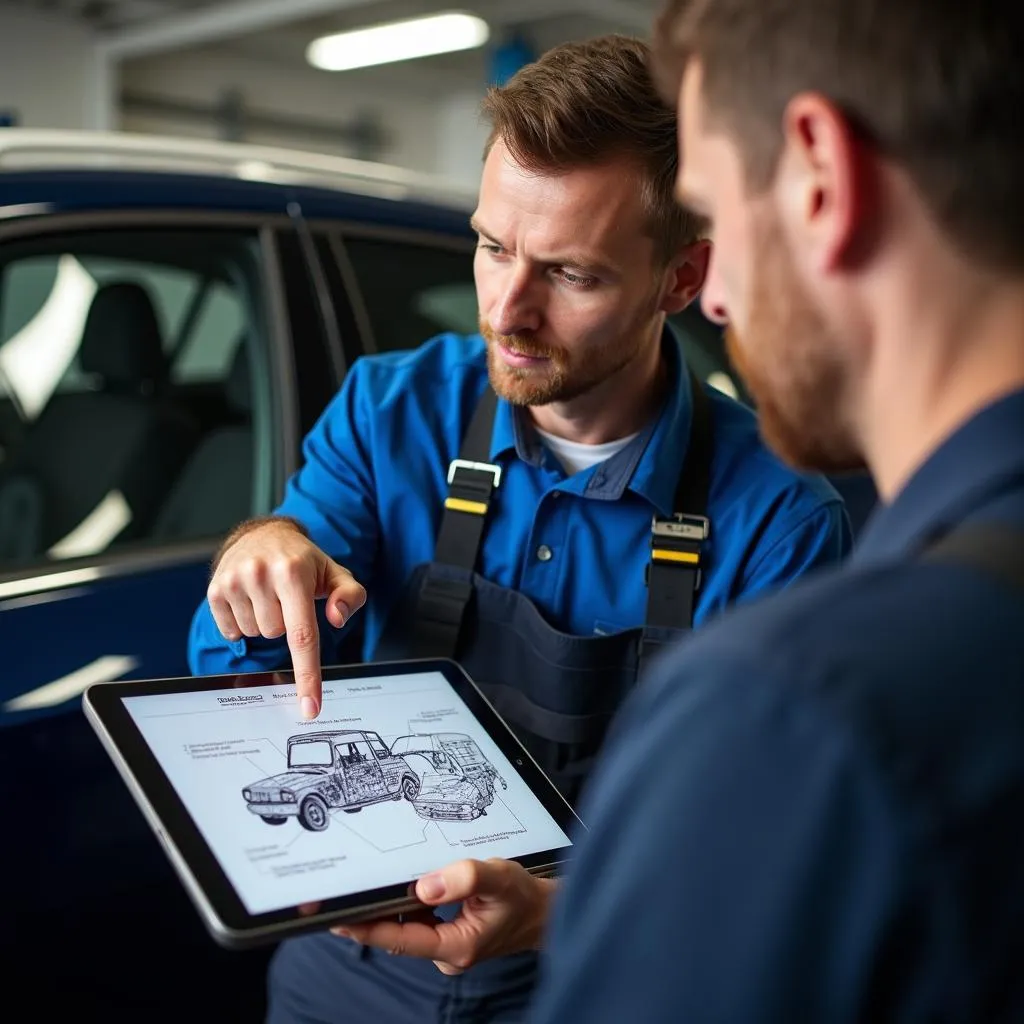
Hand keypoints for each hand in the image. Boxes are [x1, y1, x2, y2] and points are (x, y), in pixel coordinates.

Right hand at [207, 518, 365, 717]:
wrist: (263, 535)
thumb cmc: (303, 561)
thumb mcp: (335, 574)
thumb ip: (349, 596)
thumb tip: (337, 619)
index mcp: (293, 572)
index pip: (302, 635)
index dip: (307, 675)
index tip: (309, 707)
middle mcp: (261, 574)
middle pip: (277, 636)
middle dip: (285, 623)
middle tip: (286, 598)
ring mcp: (234, 581)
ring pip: (255, 635)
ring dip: (264, 622)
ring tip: (268, 595)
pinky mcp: (215, 589)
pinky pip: (232, 632)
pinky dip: (244, 623)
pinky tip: (250, 599)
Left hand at [332, 859, 556, 973]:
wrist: (543, 912)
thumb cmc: (523, 896)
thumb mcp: (499, 877)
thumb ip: (464, 878)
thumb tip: (423, 886)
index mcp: (457, 946)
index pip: (401, 938)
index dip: (367, 928)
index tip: (338, 917)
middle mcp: (447, 953)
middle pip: (397, 933)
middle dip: (368, 914)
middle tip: (335, 897)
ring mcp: (445, 947)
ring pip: (406, 926)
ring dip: (386, 907)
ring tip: (361, 885)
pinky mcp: (447, 936)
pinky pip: (417, 921)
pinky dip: (405, 905)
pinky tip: (397, 887)